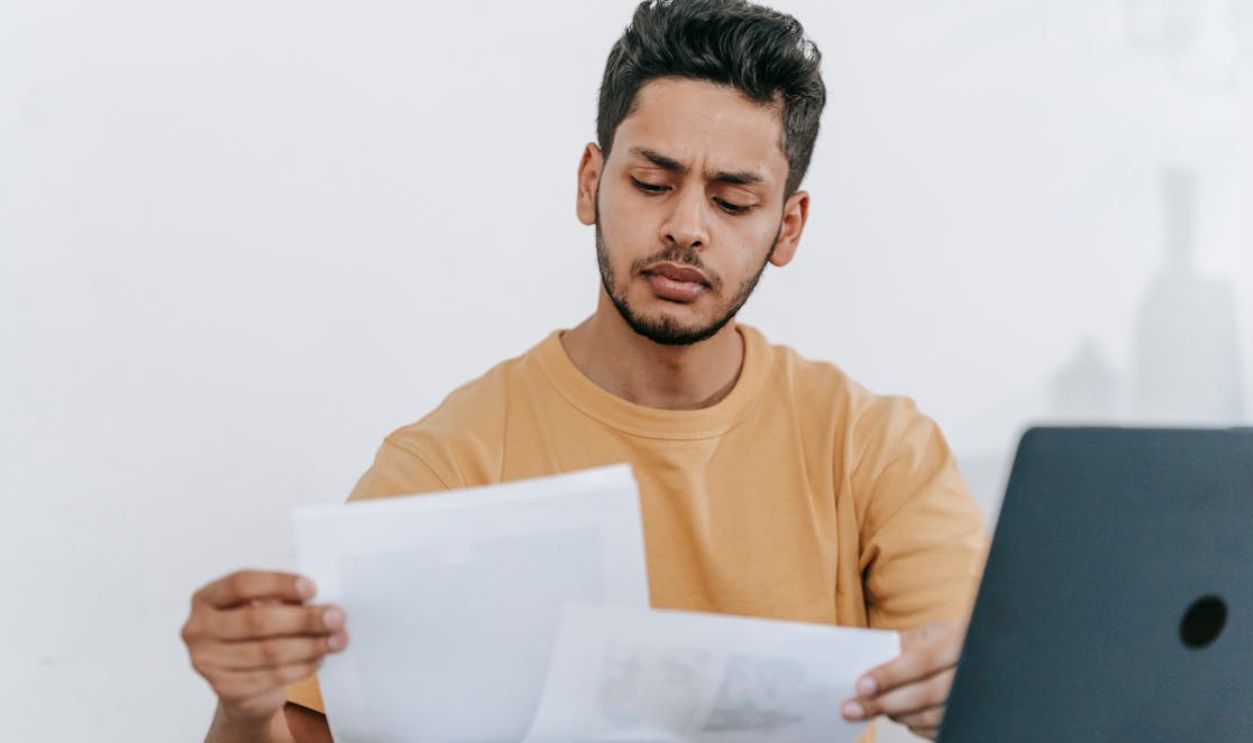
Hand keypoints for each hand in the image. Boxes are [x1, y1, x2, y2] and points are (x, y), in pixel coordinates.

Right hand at [181, 570, 347, 724]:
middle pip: (257, 620)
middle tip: (336, 617)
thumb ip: (282, 600)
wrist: (242, 685)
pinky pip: (271, 676)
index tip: (313, 588)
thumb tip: (322, 601)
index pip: (241, 584)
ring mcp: (207, 662)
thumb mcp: (261, 608)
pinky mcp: (224, 689)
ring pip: (268, 652)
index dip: (279, 583)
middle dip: (303, 619)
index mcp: (206, 599)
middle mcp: (198, 629)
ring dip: (310, 645)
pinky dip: (301, 666)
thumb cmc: (255, 635)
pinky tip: (319, 658)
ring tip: (336, 640)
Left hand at [840, 620, 966, 739]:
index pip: (921, 661)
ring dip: (896, 715)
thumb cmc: (951, 642)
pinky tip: (898, 715)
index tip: (861, 686)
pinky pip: (939, 729)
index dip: (890, 675)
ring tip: (872, 708)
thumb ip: (904, 645)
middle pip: (925, 694)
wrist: (986, 656)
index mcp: (959, 641)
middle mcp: (972, 671)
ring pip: (932, 716)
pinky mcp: (973, 719)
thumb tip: (867, 662)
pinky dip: (914, 724)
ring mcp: (976, 698)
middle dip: (884, 702)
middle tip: (852, 708)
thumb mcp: (933, 633)